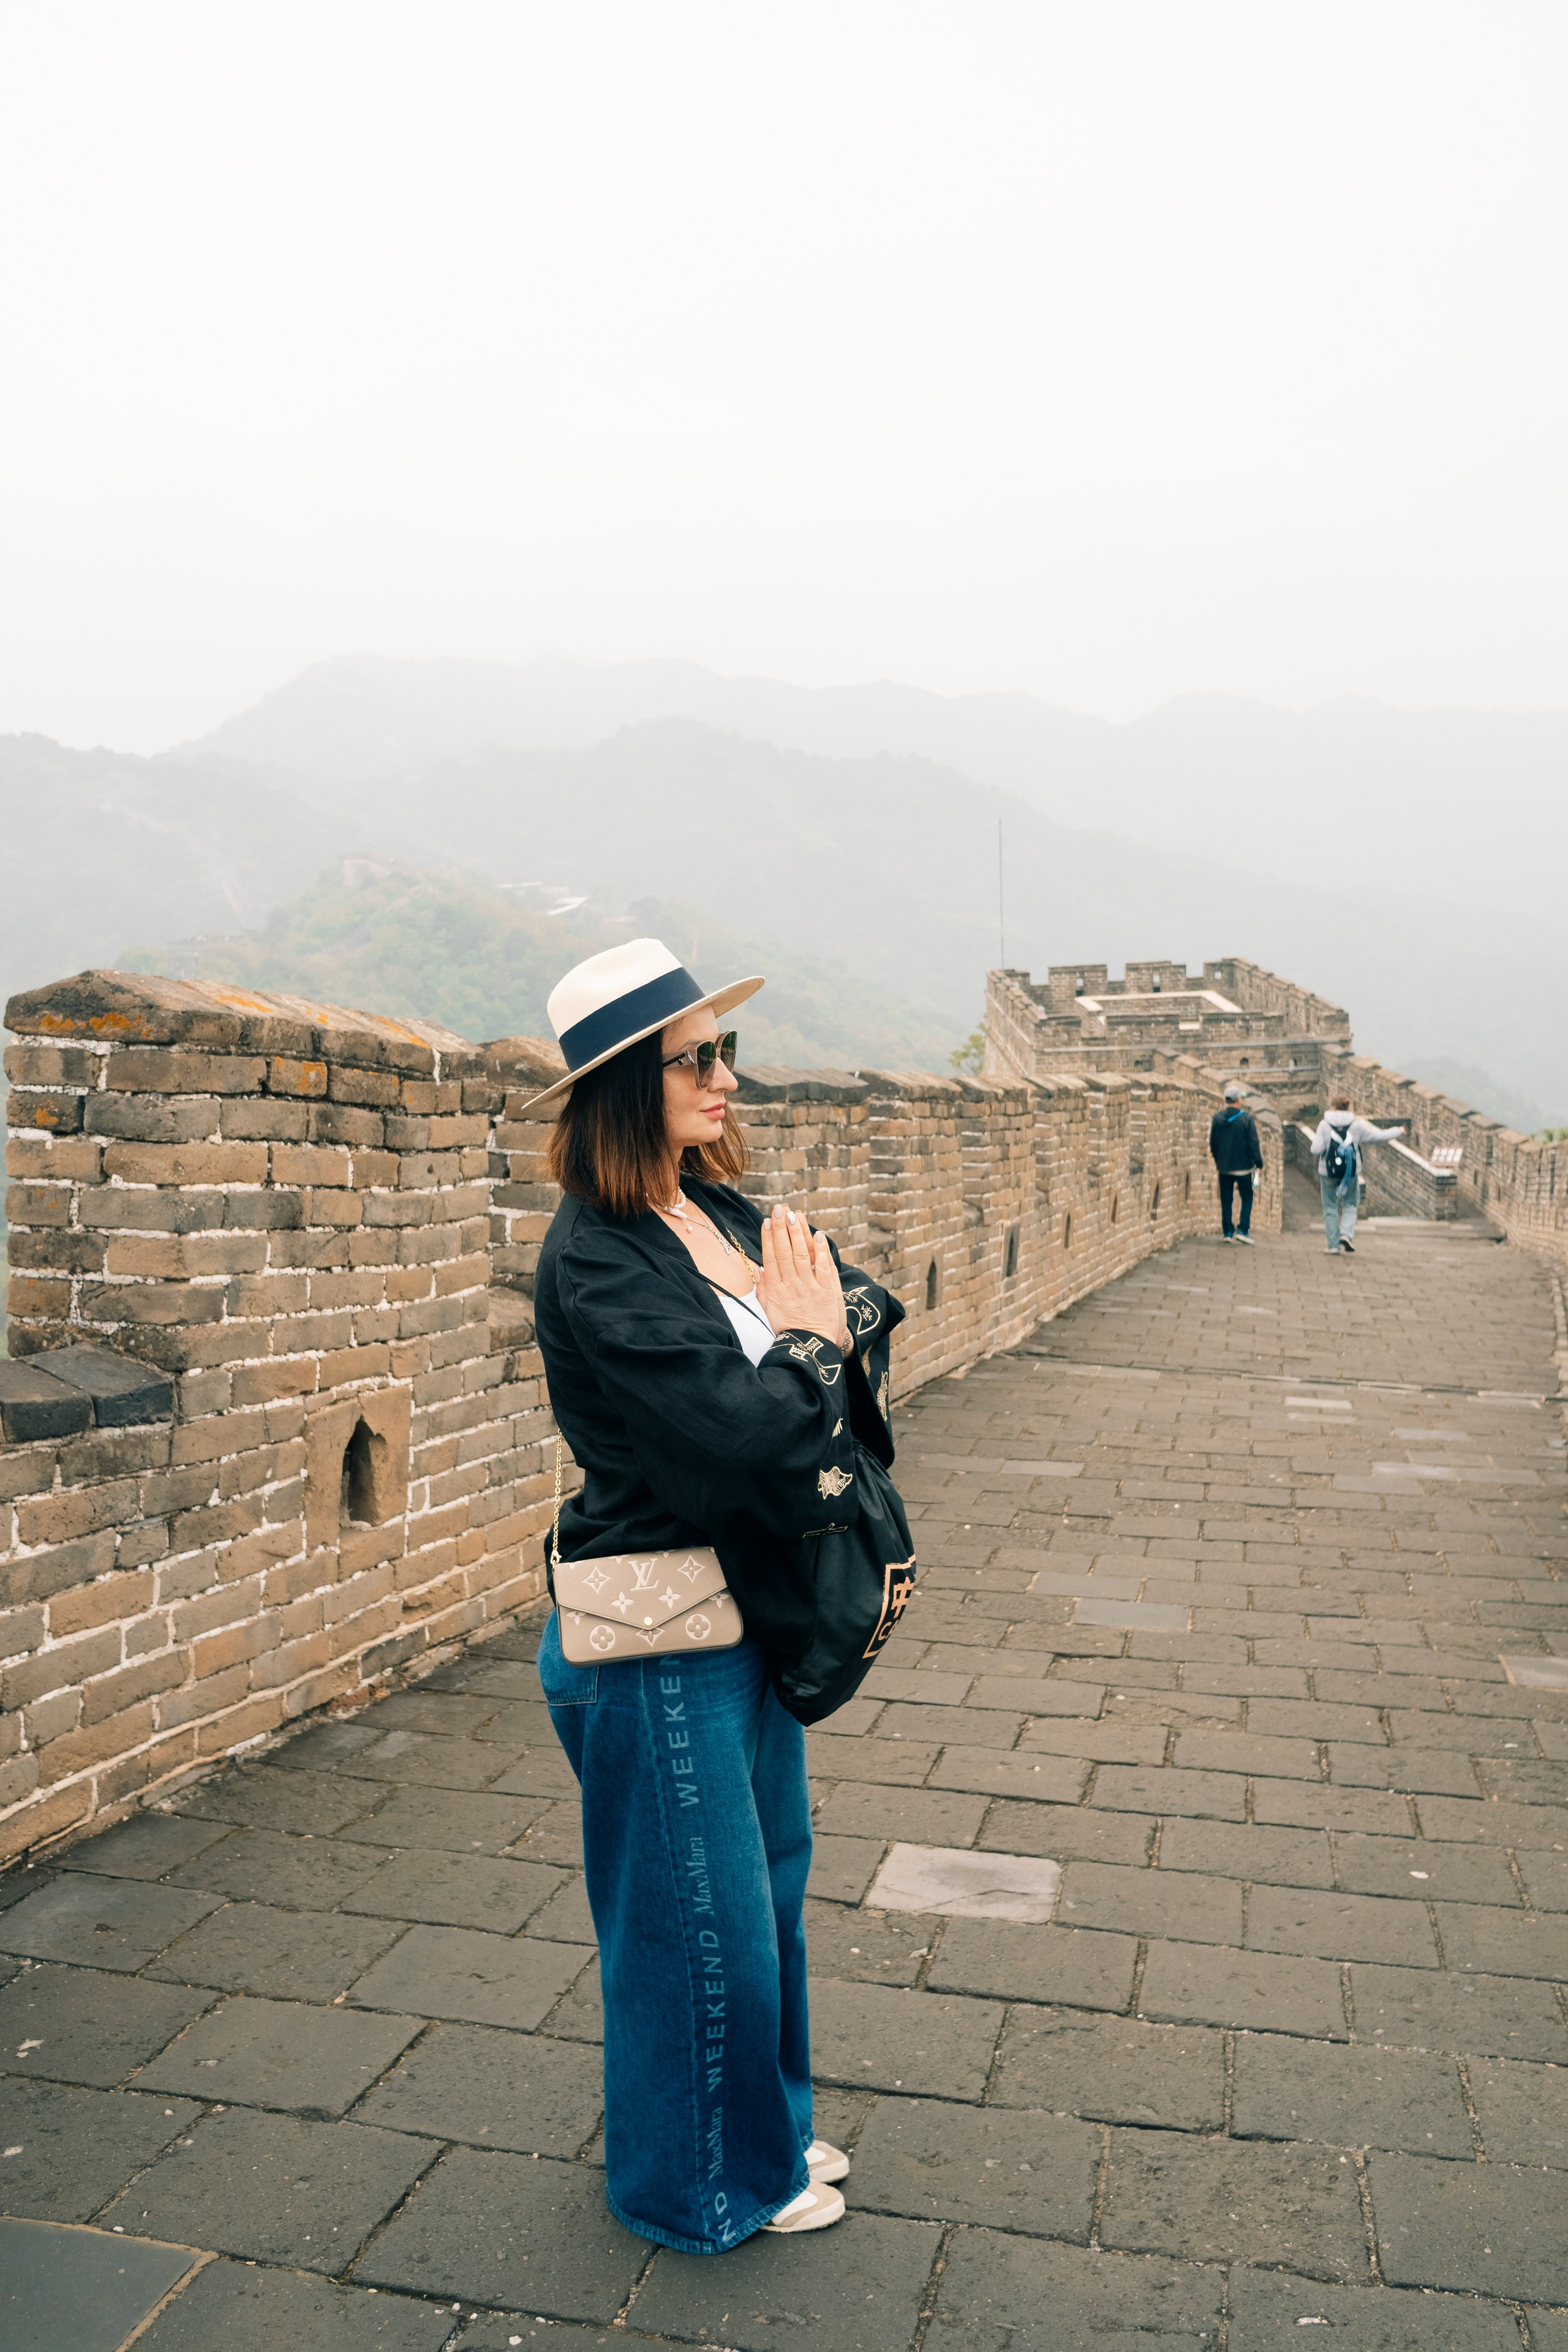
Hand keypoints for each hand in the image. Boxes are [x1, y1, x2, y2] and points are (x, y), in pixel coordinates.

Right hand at [756, 1203, 846, 1349]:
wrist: (810, 1346)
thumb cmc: (789, 1328)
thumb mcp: (769, 1311)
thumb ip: (763, 1290)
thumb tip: (759, 1270)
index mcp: (775, 1290)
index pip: (771, 1258)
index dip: (769, 1238)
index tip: (767, 1221)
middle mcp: (791, 1286)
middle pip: (785, 1251)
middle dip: (782, 1228)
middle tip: (779, 1209)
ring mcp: (809, 1288)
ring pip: (802, 1255)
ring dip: (798, 1233)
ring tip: (794, 1214)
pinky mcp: (827, 1291)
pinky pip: (823, 1267)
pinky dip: (821, 1251)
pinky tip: (818, 1235)